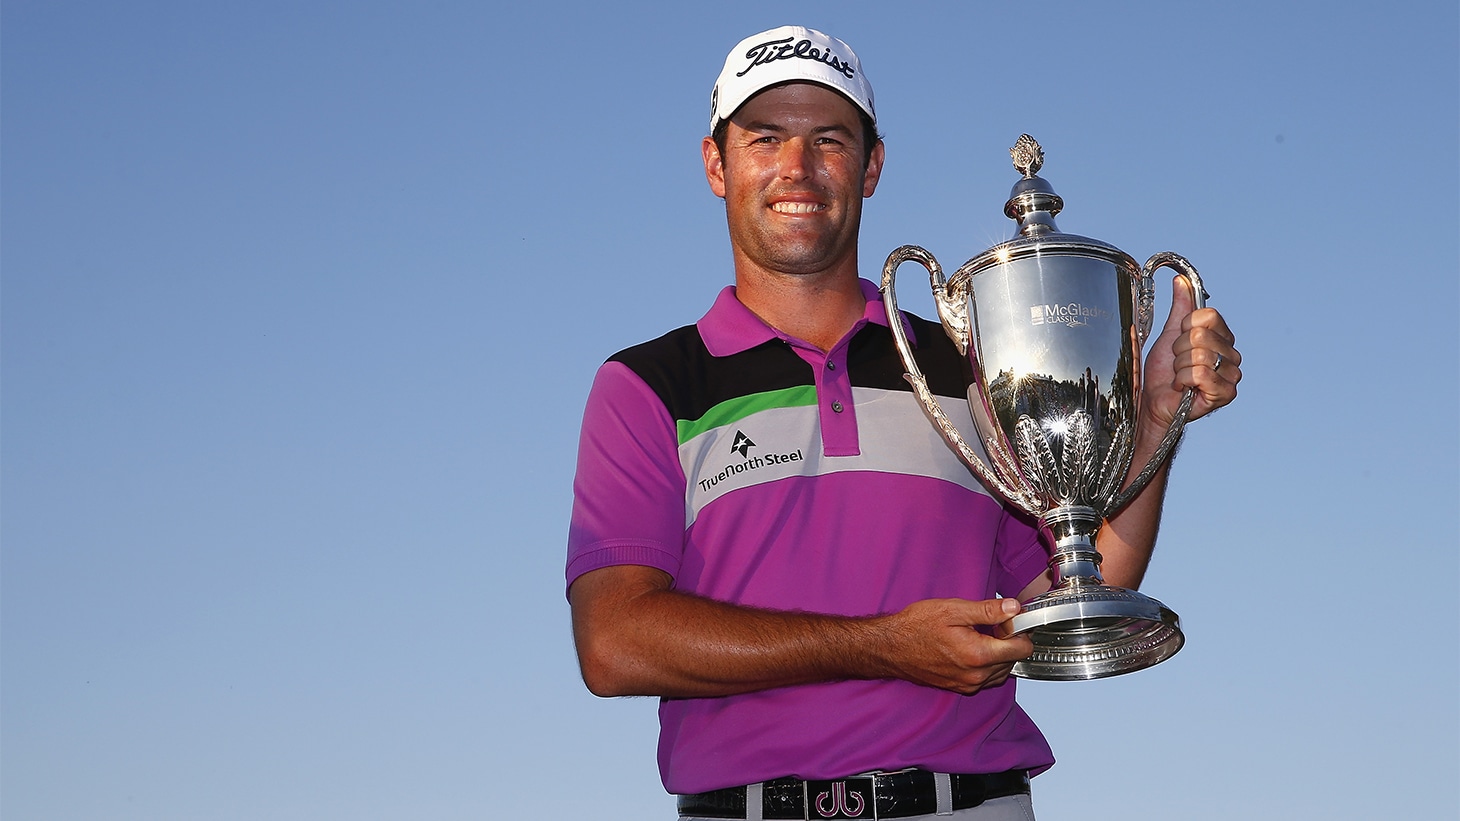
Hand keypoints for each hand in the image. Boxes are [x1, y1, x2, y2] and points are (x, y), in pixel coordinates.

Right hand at [874, 597, 1032, 694]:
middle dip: (1008, 640)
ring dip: (998, 653)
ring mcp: (967, 684)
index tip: (1010, 619)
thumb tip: (1013, 608)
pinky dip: (987, 663)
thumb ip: (987, 610)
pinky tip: (972, 648)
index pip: (1021, 648)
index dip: (1020, 630)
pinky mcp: (960, 688)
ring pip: (1001, 670)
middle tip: (991, 623)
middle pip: (1013, 660)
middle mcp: (975, 675)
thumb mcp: (952, 610)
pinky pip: (986, 678)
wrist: (889, 647)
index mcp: (978, 655)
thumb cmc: (915, 627)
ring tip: (980, 635)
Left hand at [1141, 274, 1241, 430]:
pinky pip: (1200, 373)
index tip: (1179, 341)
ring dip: (1180, 367)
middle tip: (1177, 363)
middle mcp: (1232, 355)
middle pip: (1201, 335)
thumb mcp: (1169, 335)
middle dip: (1179, 350)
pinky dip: (1183, 380)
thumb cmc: (1162, 373)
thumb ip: (1180, 308)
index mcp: (1222, 338)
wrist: (1154, 403)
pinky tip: (1183, 388)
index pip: (1208, 315)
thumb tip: (1181, 281)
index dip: (1185, 328)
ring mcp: (1232, 375)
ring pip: (1199, 355)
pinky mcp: (1226, 392)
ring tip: (1180, 377)